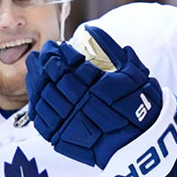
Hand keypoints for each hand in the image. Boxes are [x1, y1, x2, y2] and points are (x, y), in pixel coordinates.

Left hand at [26, 26, 176, 176]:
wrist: (139, 146)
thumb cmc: (140, 107)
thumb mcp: (134, 75)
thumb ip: (113, 51)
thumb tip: (92, 30)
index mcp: (102, 91)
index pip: (72, 69)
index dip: (61, 56)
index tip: (57, 46)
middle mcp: (85, 109)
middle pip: (55, 83)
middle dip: (46, 65)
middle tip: (43, 53)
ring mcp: (72, 127)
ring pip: (45, 101)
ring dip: (38, 82)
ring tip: (36, 68)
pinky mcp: (63, 141)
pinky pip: (42, 122)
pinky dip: (37, 105)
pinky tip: (36, 93)